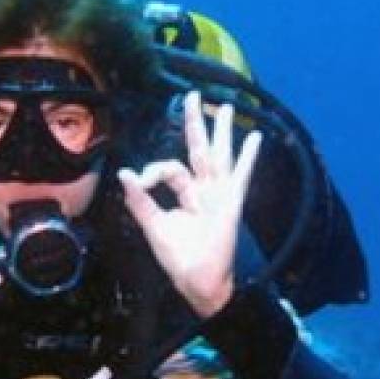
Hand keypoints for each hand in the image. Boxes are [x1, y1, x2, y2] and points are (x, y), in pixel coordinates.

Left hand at [119, 91, 261, 317]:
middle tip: (194, 96)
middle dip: (196, 123)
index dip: (153, 170)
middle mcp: (204, 190)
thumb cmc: (179, 259)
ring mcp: (219, 195)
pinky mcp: (231, 204)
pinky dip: (248, 158)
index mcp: (186, 193)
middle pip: (199, 149)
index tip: (139, 180)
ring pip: (219, 156)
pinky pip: (240, 177)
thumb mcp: (154, 226)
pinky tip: (255, 138)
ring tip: (226, 107)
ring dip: (223, 131)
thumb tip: (124, 174)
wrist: (198, 282)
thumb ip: (140, 200)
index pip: (170, 168)